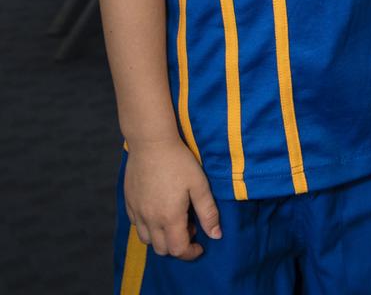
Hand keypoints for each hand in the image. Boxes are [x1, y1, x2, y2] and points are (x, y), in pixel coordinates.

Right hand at [124, 136, 221, 259]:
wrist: (151, 142)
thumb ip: (207, 212)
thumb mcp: (199, 184)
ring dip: (161, 238)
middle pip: (161, 249)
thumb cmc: (179, 161)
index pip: (178, 250)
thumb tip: (216, 235)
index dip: (191, 253)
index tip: (200, 246)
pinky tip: (158, 208)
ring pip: (146, 240)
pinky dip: (148, 226)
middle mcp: (150, 219)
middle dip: (177, 246)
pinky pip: (136, 224)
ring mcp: (136, 211)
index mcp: (169, 217)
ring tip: (174, 218)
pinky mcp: (129, 202)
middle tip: (190, 226)